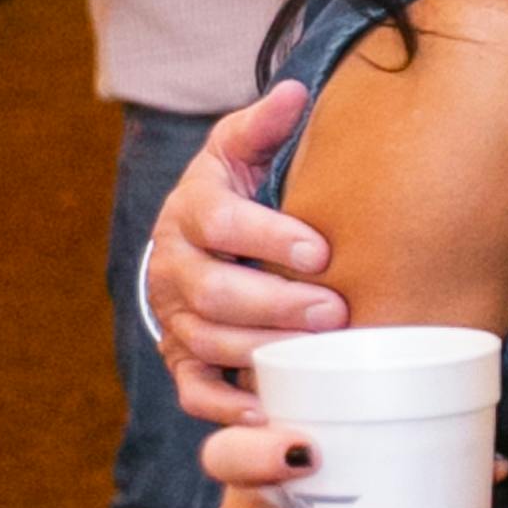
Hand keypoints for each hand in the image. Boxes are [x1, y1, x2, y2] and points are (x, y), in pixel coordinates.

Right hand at [150, 83, 333, 425]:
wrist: (201, 245)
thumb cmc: (239, 195)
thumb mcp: (243, 153)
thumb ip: (264, 128)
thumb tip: (295, 93)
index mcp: (191, 209)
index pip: (220, 221)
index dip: (266, 236)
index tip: (319, 250)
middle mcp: (173, 265)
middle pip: (214, 291)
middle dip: (275, 304)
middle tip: (334, 311)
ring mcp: (176, 317)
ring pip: (208, 341)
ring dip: (263, 351)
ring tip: (318, 355)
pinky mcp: (183, 361)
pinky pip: (194, 391)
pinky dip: (226, 408)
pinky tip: (266, 413)